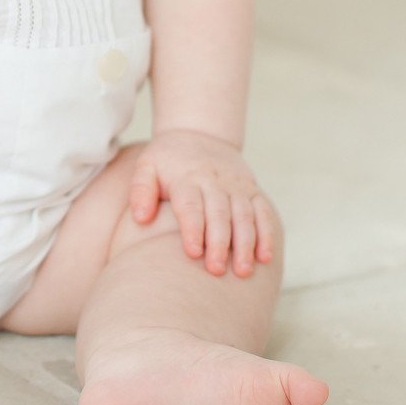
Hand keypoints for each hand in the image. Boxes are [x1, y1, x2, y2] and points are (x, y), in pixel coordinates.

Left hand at [129, 129, 275, 276]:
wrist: (199, 133)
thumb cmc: (167, 159)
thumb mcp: (147, 166)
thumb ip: (140, 190)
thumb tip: (140, 218)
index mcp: (186, 177)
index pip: (190, 204)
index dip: (192, 228)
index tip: (193, 253)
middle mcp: (213, 181)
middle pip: (219, 213)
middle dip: (219, 242)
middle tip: (216, 270)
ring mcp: (236, 185)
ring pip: (244, 215)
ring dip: (245, 243)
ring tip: (243, 271)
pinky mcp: (252, 189)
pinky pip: (263, 211)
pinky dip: (266, 233)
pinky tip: (264, 257)